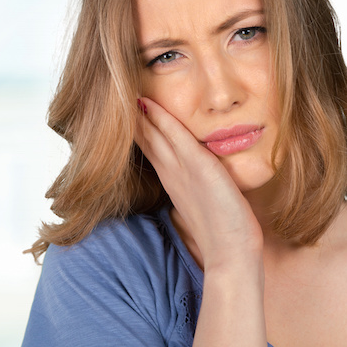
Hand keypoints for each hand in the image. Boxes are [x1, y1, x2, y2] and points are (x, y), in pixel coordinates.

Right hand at [134, 97, 262, 270]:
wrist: (231, 254)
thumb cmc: (224, 232)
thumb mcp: (207, 203)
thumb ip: (199, 188)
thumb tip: (199, 179)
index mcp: (174, 182)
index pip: (151, 148)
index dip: (138, 129)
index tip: (126, 110)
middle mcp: (172, 174)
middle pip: (145, 139)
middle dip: (131, 118)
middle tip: (115, 96)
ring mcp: (182, 171)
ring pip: (153, 135)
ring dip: (139, 114)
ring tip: (123, 92)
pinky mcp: (197, 168)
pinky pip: (176, 136)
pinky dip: (161, 119)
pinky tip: (148, 103)